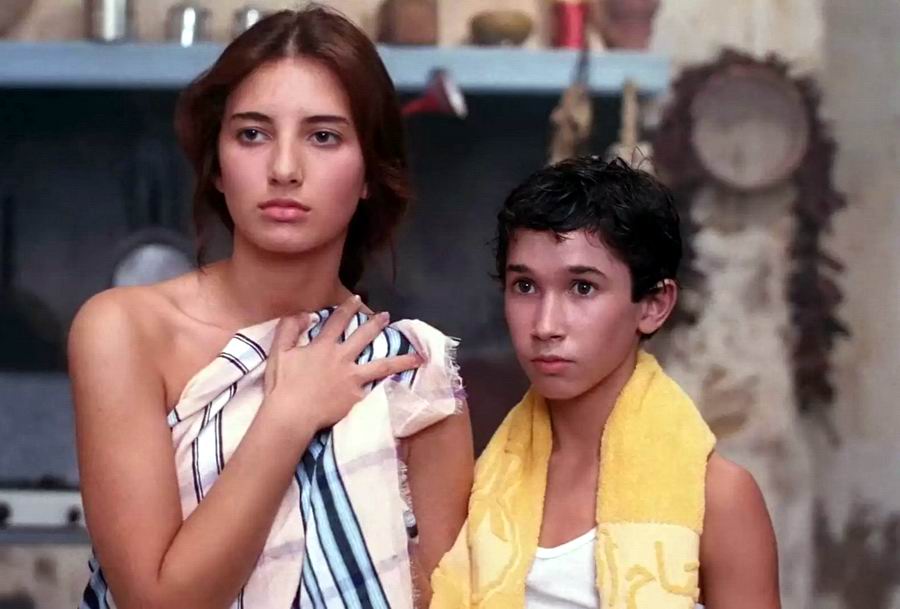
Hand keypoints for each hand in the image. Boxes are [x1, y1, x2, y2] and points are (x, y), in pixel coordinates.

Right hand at [263, 295, 422, 431]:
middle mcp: (342, 358)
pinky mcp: (357, 396)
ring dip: (401, 359)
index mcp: (323, 346)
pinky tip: (403, 386)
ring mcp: (352, 377)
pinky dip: (388, 387)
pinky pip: (374, 389)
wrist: (292, 414)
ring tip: (417, 356)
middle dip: (376, 324)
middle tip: (386, 316)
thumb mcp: (279, 352)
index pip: (338, 321)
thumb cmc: (282, 385)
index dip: (347, 308)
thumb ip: (289, 329)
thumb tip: (306, 314)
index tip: (357, 299)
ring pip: (382, 365)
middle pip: (364, 336)